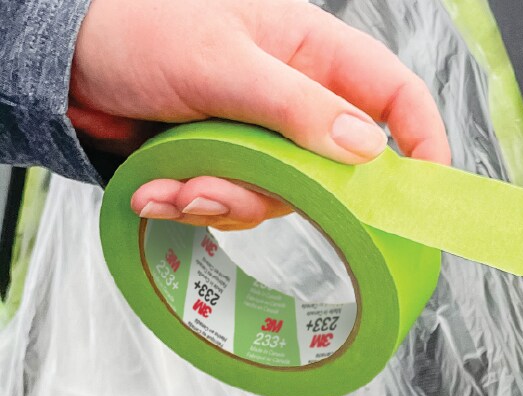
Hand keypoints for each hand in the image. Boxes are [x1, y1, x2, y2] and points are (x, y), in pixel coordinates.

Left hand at [71, 0, 450, 229]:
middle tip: (234, 187)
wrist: (61, 60)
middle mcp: (296, 94)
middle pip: (335, 166)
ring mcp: (263, 132)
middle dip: (283, 189)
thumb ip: (298, 106)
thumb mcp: (222, 63)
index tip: (425, 188)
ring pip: (282, 194)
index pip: (393, 94)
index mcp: (312, 50)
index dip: (420, 139)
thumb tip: (368, 148)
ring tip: (177, 183)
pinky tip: (160, 189)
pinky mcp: (228, 161)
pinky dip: (197, 203)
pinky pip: (238, 203)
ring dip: (225, 198)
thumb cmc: (135, 29)